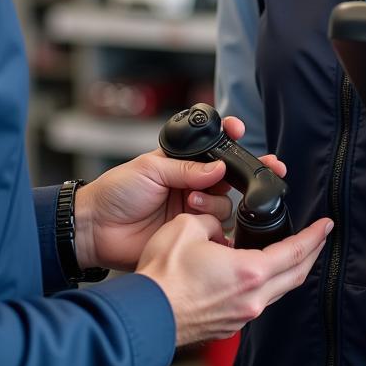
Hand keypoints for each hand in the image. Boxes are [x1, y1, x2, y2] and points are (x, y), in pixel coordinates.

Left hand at [74, 115, 288, 270]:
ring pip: (225, 204)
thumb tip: (218, 167)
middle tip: (268, 167)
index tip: (240, 130)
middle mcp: (192, 185)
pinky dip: (215, 228)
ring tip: (190, 203)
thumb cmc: (116, 192)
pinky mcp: (191, 235)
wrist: (96, 229)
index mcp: (182, 164)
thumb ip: (186, 168)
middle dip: (249, 171)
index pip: (213, 149)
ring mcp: (192, 211)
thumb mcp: (149, 168)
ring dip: (213, 202)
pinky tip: (203, 225)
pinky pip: (217, 231)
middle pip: (230, 178)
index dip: (230, 139)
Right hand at [137, 212, 332, 345]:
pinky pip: (257, 301)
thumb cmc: (163, 275)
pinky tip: (257, 272)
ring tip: (292, 252)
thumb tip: (218, 227)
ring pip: (277, 290)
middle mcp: (252, 298)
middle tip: (320, 237)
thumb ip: (212, 220)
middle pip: (295, 275)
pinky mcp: (227, 324)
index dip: (314, 236)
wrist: (144, 315)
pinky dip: (267, 283)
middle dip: (311, 253)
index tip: (326, 225)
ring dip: (289, 270)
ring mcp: (240, 315)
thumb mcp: (189, 226)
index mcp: (249, 271)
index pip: (295, 252)